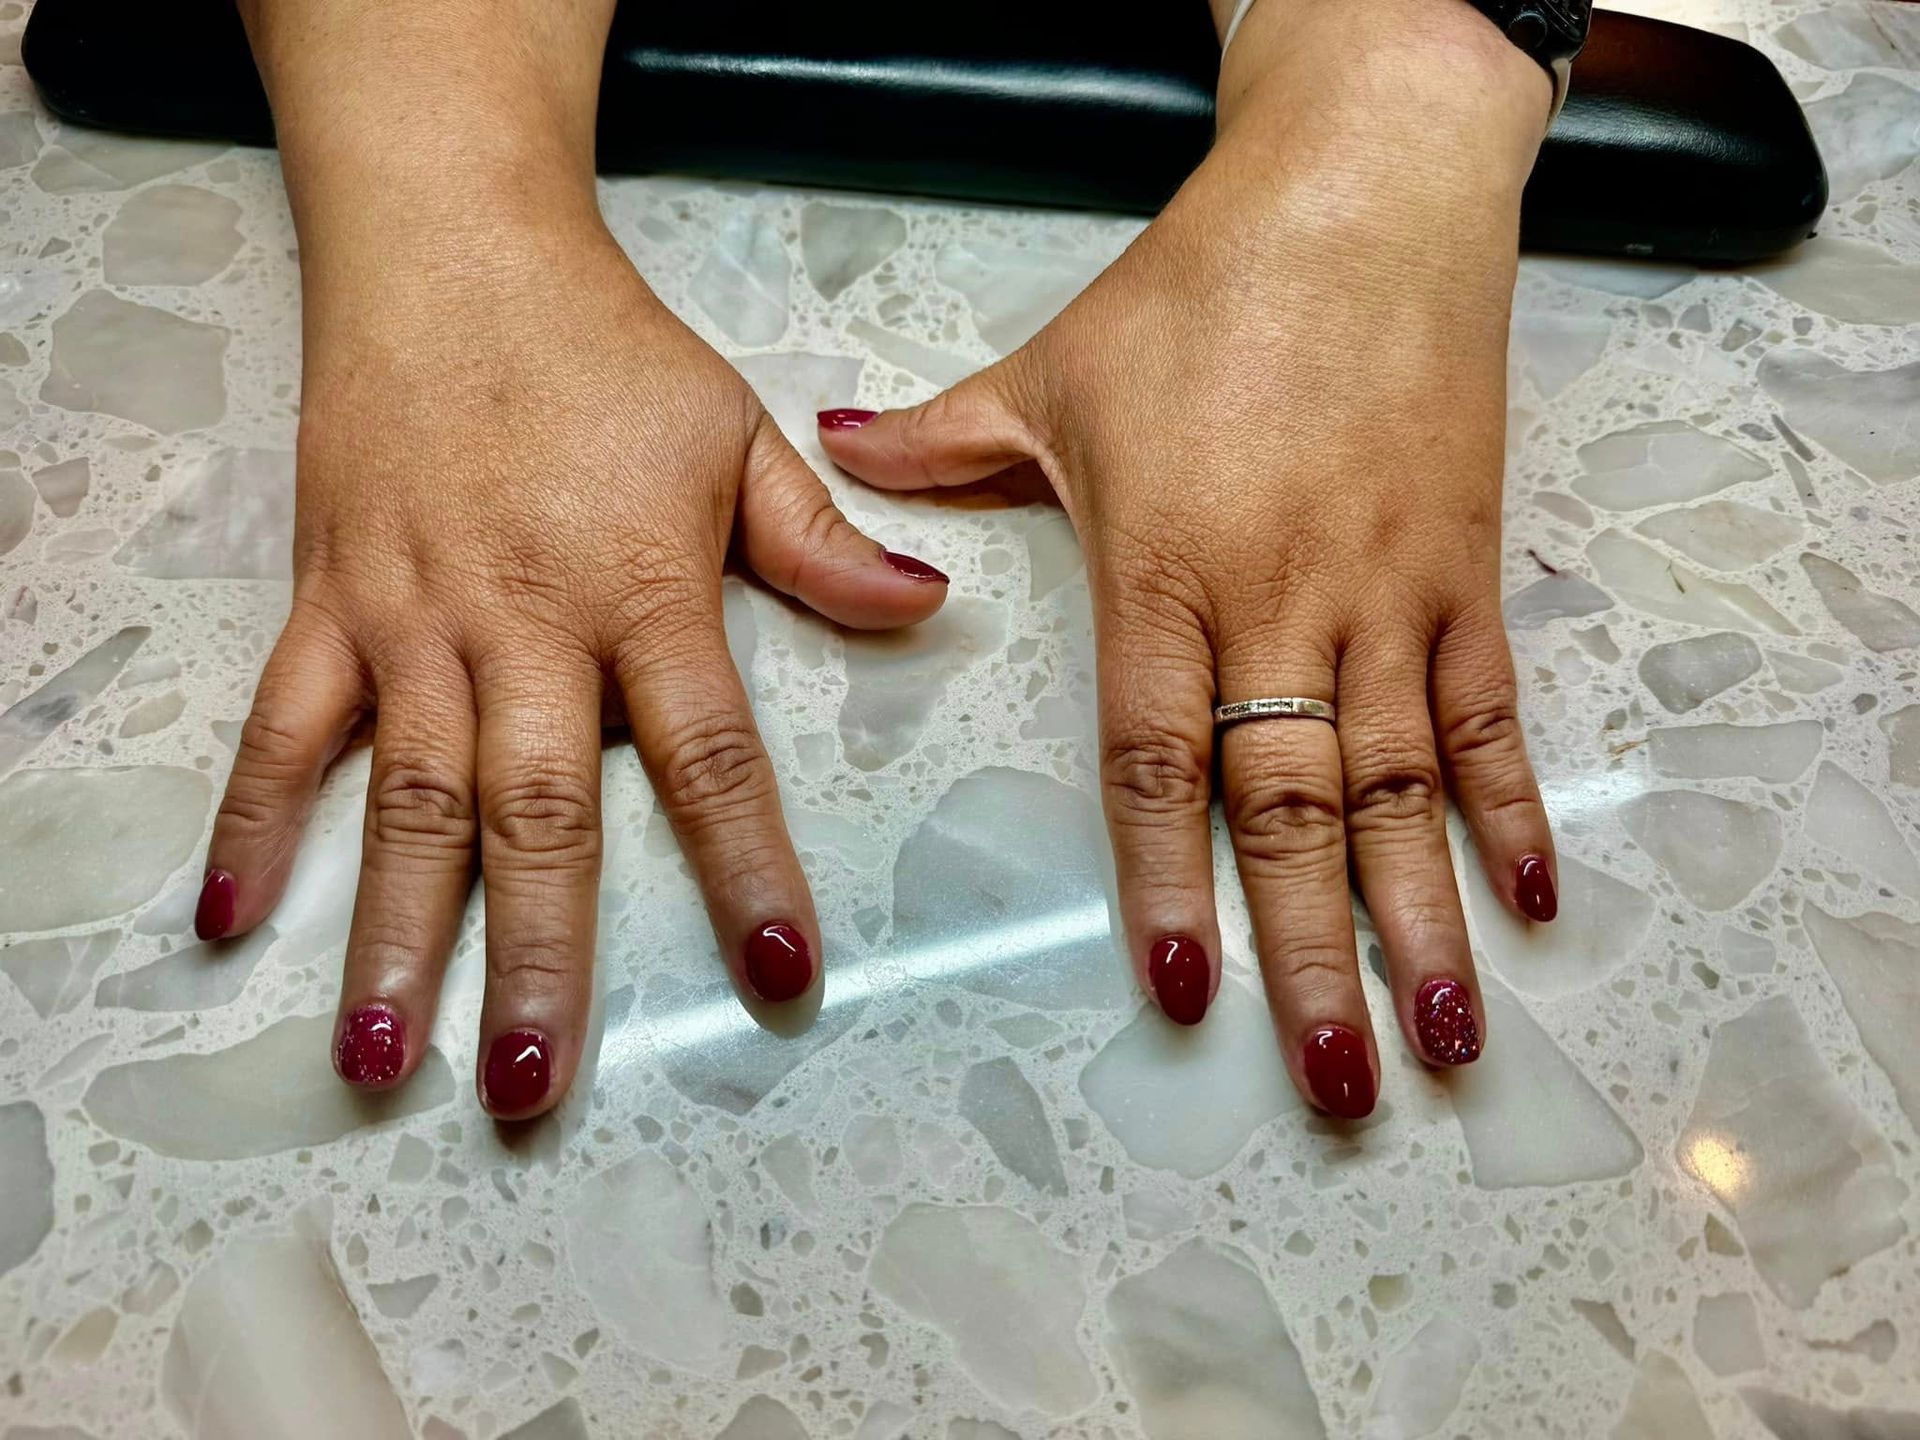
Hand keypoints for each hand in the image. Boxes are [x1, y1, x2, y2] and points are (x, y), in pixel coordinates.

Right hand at [197, 216, 948, 1117]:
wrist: (453, 254)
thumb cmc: (605, 353)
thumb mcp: (735, 437)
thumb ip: (821, 544)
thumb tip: (923, 609)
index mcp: (638, 590)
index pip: (709, 756)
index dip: (748, 872)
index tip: (781, 977)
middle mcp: (519, 624)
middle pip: (536, 813)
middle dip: (536, 956)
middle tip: (531, 1084)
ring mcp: (410, 620)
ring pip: (403, 795)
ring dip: (390, 927)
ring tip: (380, 1050)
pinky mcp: (328, 602)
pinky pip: (283, 725)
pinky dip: (252, 817)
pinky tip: (234, 914)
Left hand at [820, 0, 1556, 1118]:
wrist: (1364, 200)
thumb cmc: (1202, 289)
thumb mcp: (1052, 368)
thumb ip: (939, 445)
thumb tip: (832, 447)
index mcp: (1166, 570)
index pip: (1158, 756)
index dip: (1167, 877)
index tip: (1180, 988)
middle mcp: (1282, 600)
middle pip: (1293, 806)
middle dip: (1311, 952)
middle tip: (1327, 1076)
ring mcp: (1387, 592)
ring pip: (1401, 783)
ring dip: (1422, 914)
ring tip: (1438, 1031)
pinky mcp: (1463, 571)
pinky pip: (1488, 710)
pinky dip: (1511, 804)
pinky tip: (1524, 896)